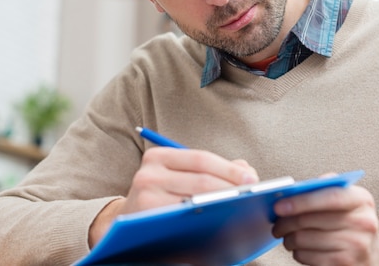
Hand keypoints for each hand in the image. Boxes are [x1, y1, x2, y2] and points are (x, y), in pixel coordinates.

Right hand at [89, 147, 257, 245]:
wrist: (125, 223)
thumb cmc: (161, 198)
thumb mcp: (181, 176)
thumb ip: (211, 170)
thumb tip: (245, 169)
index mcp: (159, 156)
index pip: (201, 159)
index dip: (229, 169)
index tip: (252, 179)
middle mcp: (149, 172)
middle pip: (201, 180)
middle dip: (232, 189)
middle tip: (254, 197)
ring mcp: (145, 196)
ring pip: (195, 201)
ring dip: (223, 205)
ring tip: (244, 208)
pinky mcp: (146, 218)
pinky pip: (184, 219)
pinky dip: (206, 220)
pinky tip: (222, 222)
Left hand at [271, 184, 378, 265]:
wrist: (370, 256)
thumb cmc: (348, 223)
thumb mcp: (346, 202)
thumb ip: (324, 189)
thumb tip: (293, 188)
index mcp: (361, 200)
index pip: (329, 196)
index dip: (301, 201)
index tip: (278, 206)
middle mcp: (364, 222)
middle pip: (310, 220)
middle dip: (285, 223)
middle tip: (276, 226)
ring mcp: (357, 245)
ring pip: (304, 239)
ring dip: (289, 239)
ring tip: (287, 238)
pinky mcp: (346, 265)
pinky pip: (308, 256)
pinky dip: (298, 253)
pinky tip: (300, 250)